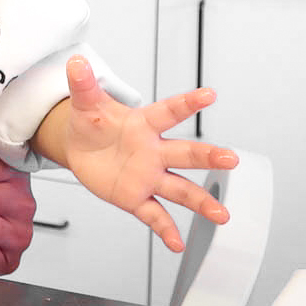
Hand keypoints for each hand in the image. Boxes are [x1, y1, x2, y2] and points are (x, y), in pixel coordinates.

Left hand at [58, 55, 235, 251]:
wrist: (80, 147)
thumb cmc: (92, 123)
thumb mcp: (85, 103)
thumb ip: (83, 84)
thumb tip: (75, 61)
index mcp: (143, 124)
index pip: (168, 112)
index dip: (187, 103)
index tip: (209, 94)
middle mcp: (153, 151)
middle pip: (185, 153)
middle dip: (208, 156)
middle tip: (231, 158)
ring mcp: (147, 176)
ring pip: (179, 188)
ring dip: (200, 200)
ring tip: (221, 214)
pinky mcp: (136, 197)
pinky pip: (154, 215)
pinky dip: (166, 230)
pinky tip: (178, 244)